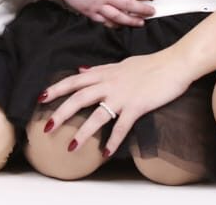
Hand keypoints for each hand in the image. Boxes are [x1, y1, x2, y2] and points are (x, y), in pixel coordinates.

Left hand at [40, 50, 192, 155]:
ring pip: (97, 115)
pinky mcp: (137, 106)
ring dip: (83, 132)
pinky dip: (113, 141)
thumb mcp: (120, 64)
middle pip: (79, 98)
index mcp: (105, 72)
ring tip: (71, 146)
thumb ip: (100, 69)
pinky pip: (122, 126)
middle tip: (47, 127)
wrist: (174, 63)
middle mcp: (109, 84)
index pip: (74, 81)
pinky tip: (106, 152)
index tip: (41, 97)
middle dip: (61, 113)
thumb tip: (82, 70)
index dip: (57, 89)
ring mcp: (123, 96)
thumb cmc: (150, 64)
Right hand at [58, 0, 155, 26]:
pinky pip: (104, 21)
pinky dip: (113, 25)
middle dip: (142, 9)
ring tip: (140, 22)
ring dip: (131, 20)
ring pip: (118, 16)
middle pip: (128, 4)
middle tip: (152, 11)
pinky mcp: (89, 12)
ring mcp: (97, 5)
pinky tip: (120, 26)